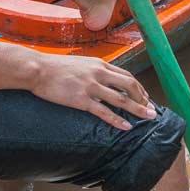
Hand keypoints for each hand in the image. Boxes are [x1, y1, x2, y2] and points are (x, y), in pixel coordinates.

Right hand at [30, 53, 154, 130]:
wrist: (37, 69)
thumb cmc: (55, 67)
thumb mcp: (80, 63)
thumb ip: (93, 70)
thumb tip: (103, 80)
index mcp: (99, 64)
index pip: (126, 75)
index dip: (138, 88)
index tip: (144, 97)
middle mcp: (99, 73)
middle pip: (130, 85)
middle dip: (143, 98)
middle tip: (151, 109)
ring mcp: (91, 86)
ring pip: (121, 98)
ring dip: (137, 109)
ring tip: (148, 117)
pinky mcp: (81, 99)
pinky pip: (104, 111)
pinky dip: (117, 120)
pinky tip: (126, 127)